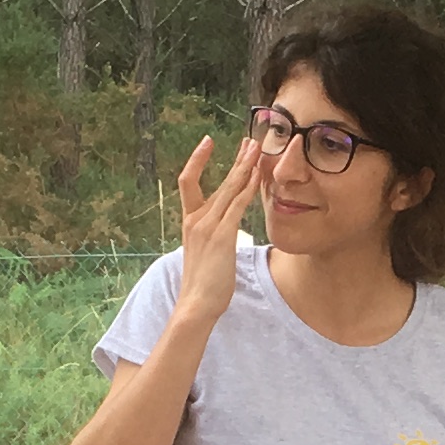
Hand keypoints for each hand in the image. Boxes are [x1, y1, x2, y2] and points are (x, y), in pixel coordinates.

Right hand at [168, 130, 275, 330]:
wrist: (196, 304)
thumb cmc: (203, 285)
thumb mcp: (205, 254)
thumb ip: (212, 237)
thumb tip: (223, 231)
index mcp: (189, 221)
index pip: (187, 181)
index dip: (196, 160)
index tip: (207, 142)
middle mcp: (196, 219)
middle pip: (217, 180)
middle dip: (236, 159)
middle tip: (249, 140)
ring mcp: (208, 226)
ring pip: (229, 188)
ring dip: (245, 167)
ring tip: (257, 149)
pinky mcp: (222, 236)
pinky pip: (237, 205)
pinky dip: (248, 188)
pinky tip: (257, 174)